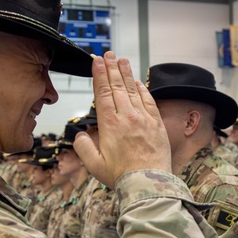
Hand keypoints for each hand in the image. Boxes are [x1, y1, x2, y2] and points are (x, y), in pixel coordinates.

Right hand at [74, 52, 171, 187]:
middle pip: (118, 87)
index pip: (103, 93)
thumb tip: (80, 135)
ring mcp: (143, 119)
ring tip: (122, 60)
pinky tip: (138, 82)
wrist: (149, 182)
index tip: (97, 62)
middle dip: (112, 68)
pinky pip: (149, 101)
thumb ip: (84, 148)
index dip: (99, 75)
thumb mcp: (94, 165)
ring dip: (126, 74)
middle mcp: (127, 117)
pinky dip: (143, 89)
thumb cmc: (121, 176)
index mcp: (109, 125)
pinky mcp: (157, 124)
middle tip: (108, 54)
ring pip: (133, 90)